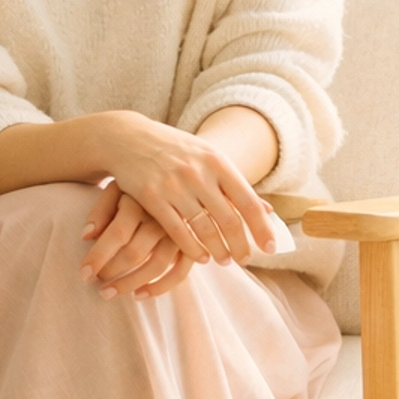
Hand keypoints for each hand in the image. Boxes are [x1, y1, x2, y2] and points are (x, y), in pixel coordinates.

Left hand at [78, 183, 196, 298]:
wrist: (179, 170)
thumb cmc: (140, 181)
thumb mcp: (119, 186)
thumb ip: (102, 209)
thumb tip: (86, 237)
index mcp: (142, 200)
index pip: (117, 234)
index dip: (98, 256)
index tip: (83, 273)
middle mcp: (162, 217)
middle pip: (135, 252)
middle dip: (111, 272)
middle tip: (95, 284)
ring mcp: (180, 232)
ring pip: (156, 265)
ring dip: (131, 283)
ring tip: (109, 293)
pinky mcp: (193, 243)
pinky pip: (180, 272)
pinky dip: (160, 287)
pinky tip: (140, 294)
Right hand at [89, 112, 277, 268]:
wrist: (127, 137)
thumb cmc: (174, 150)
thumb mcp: (206, 157)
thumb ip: (233, 184)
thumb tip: (267, 211)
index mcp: (216, 161)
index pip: (248, 201)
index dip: (261, 228)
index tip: (270, 248)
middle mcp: (198, 173)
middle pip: (229, 220)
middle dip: (240, 246)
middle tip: (246, 260)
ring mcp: (174, 185)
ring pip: (204, 229)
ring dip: (218, 250)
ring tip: (224, 261)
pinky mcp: (152, 197)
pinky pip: (178, 232)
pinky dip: (193, 249)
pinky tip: (201, 257)